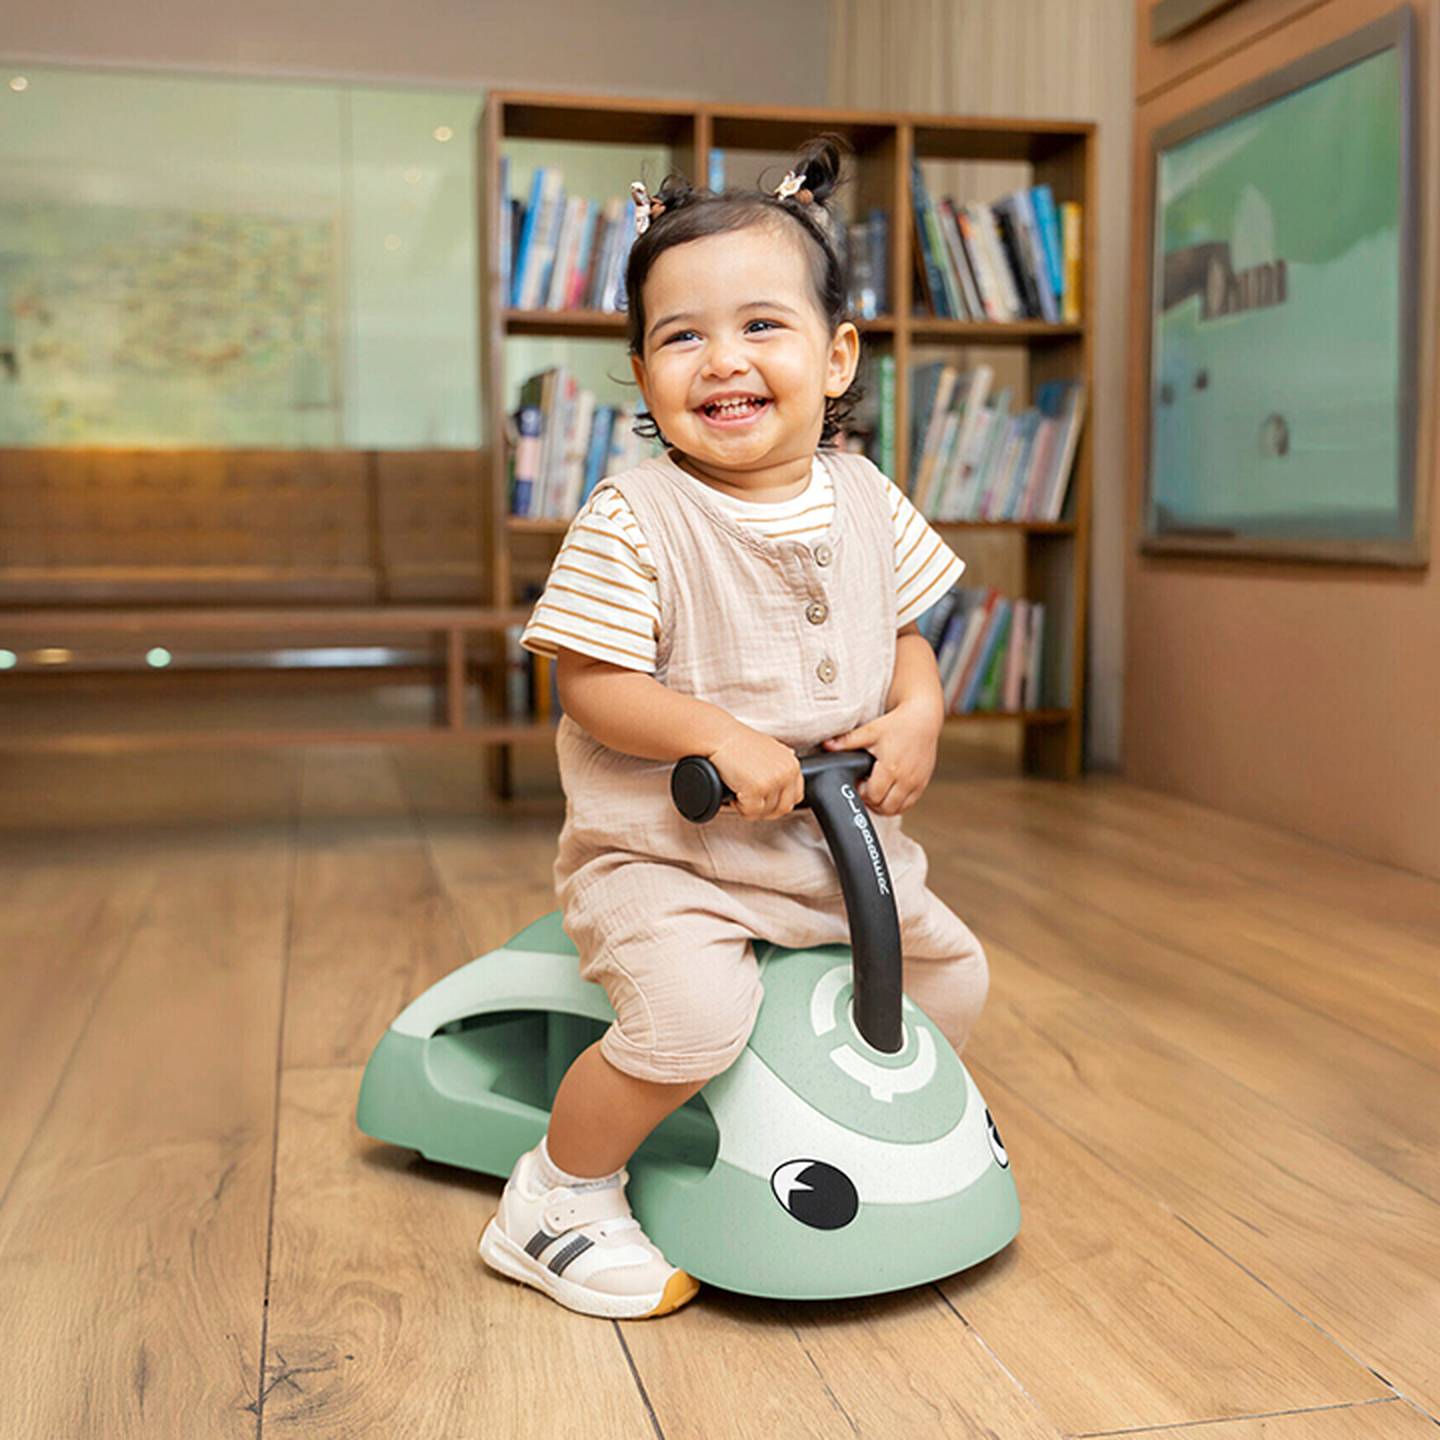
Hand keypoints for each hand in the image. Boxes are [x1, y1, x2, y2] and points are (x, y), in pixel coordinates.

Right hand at [706, 725, 804, 820]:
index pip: (795, 797)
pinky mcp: (757, 789)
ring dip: (749, 807)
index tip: (764, 799)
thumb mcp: (770, 748)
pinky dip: (739, 806)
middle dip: (764, 809)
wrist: (720, 736)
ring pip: (765, 812)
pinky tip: (734, 791)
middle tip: (748, 799)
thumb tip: (787, 776)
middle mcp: (787, 773)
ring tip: (739, 791)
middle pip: (782, 809)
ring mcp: (773, 781)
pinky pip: (750, 812)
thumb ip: (781, 763)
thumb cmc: (739, 742)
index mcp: (792, 765)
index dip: (777, 802)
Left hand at [821, 700, 942, 815]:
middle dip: (872, 802)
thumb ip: (847, 741)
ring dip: (884, 805)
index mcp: (891, 768)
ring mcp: (916, 783)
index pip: (873, 796)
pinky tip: (890, 790)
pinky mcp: (923, 783)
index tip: (859, 782)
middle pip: (885, 807)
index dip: (862, 792)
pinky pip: (909, 804)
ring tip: (877, 789)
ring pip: (897, 809)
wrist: (922, 719)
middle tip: (866, 787)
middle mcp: (906, 779)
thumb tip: (826, 745)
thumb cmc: (897, 724)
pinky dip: (898, 803)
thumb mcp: (870, 731)